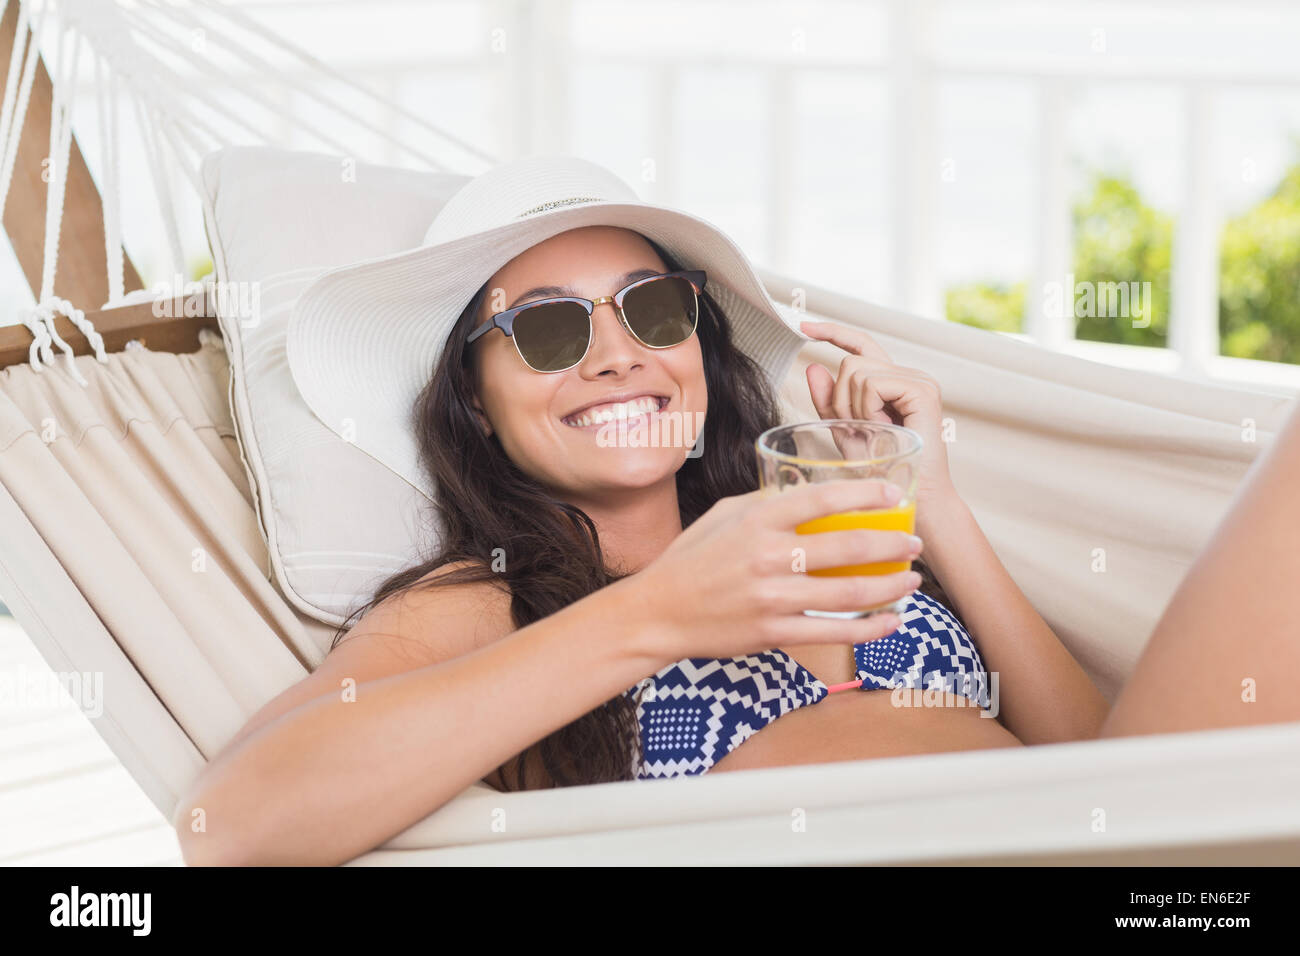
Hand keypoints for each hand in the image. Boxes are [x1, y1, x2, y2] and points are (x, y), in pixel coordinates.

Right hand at [629, 478, 922, 663]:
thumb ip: (767, 502)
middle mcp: (768, 557)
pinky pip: (833, 632)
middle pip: (848, 547)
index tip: (894, 497)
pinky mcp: (773, 632)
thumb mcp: (723, 514)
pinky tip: (890, 621)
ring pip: (849, 593)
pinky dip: (869, 629)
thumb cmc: (691, 559)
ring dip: (889, 587)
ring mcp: (772, 598)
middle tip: (915, 543)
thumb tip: (811, 493)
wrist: (658, 612)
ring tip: (911, 580)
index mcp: (757, 521)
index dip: (865, 496)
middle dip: (892, 544)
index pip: (823, 499)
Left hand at [797, 318, 958, 536]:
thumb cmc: (881, 470)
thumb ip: (830, 400)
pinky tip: (882, 429)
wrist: (911, 497)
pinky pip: (872, 384)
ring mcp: (918, 380)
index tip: (803, 325)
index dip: (832, 332)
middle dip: (839, 398)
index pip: (859, 345)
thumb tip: (813, 366)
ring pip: (856, 371)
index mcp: (892, 381)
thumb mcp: (846, 431)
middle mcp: (908, 374)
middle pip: (849, 362)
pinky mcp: (922, 390)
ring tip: (873, 434)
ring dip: (852, 408)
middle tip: (858, 429)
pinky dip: (867, 410)